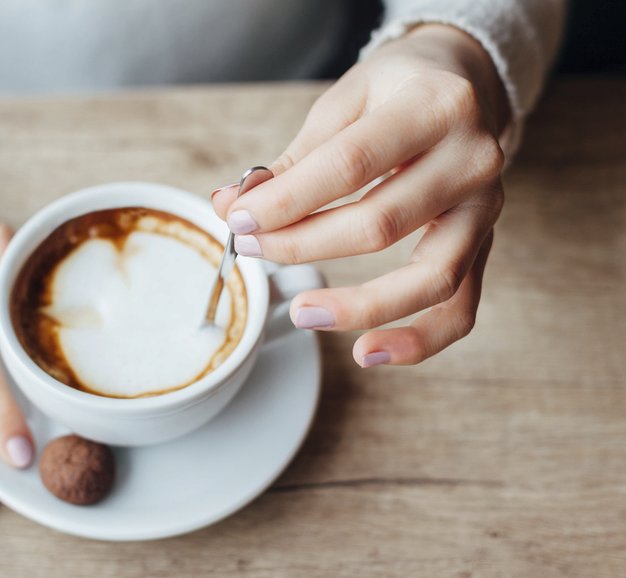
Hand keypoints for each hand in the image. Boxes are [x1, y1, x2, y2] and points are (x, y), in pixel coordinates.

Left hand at [212, 25, 508, 366]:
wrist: (469, 83)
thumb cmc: (399, 89)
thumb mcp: (345, 102)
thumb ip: (294, 159)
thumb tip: (232, 204)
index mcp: (436, 106)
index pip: (350, 165)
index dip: (288, 200)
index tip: (239, 218)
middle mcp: (473, 159)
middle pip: (381, 223)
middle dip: (302, 245)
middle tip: (252, 249)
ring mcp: (486, 208)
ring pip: (431, 277)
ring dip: (360, 306)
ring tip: (301, 315)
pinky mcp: (486, 245)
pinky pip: (460, 309)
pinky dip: (419, 340)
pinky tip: (369, 353)